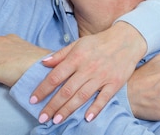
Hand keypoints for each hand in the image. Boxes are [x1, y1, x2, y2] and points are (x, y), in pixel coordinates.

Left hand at [30, 21, 146, 123]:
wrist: (126, 40)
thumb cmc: (98, 43)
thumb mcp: (78, 44)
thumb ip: (60, 54)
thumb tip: (43, 63)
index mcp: (76, 58)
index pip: (55, 76)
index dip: (43, 89)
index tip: (33, 99)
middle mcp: (87, 68)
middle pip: (67, 90)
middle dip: (53, 105)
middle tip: (42, 117)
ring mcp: (102, 77)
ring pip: (82, 96)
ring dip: (68, 109)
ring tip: (57, 120)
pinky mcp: (115, 83)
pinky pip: (104, 98)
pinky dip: (96, 108)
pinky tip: (87, 118)